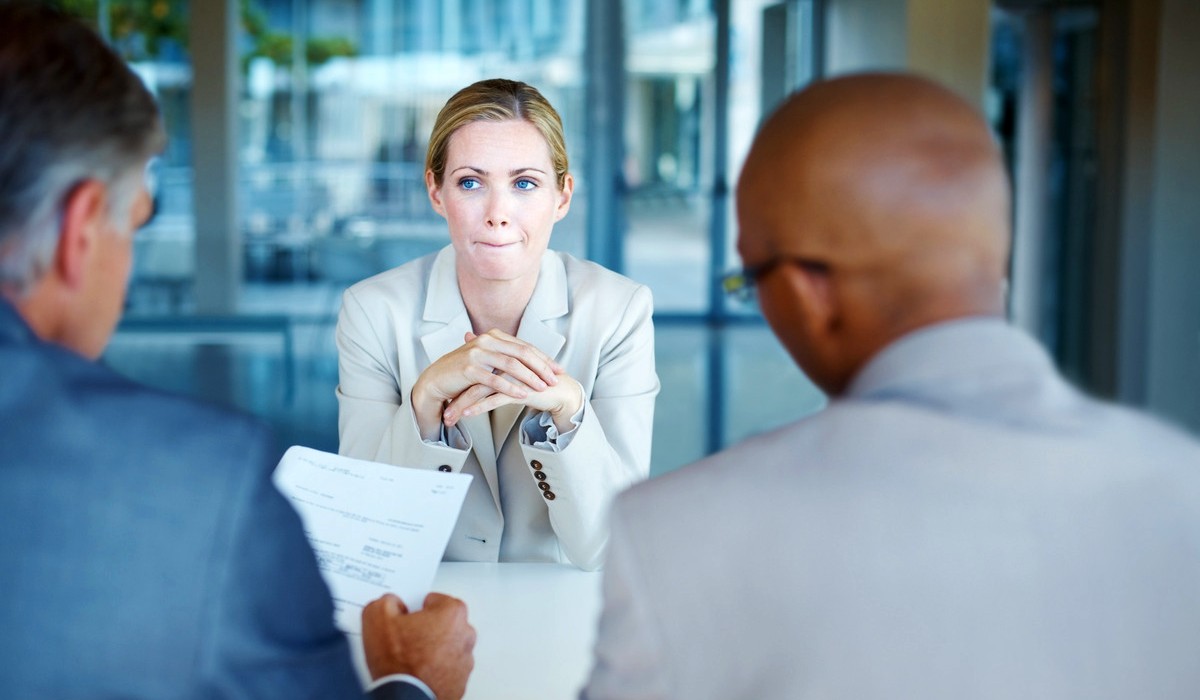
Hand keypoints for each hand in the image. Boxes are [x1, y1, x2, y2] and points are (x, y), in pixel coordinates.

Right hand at [362, 592, 475, 699]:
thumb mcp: (377, 617)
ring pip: (445, 646)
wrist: (406, 699)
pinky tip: (416, 673)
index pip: (433, 600)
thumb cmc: (399, 663)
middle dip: (425, 628)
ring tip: (408, 660)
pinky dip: (435, 669)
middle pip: (442, 623)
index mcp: (452, 613)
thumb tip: (391, 603)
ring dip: (431, 650)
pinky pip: (446, 668)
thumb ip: (386, 601)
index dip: (415, 609)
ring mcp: (465, 659)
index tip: (405, 619)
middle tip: (404, 640)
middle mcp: (465, 634)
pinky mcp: (461, 681)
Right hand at [411, 329, 562, 439]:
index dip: (544, 358)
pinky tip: (523, 395)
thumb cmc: (463, 371)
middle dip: (542, 367)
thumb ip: (506, 356)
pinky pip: (494, 380)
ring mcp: (477, 353)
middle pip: (522, 352)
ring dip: (530, 377)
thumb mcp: (486, 358)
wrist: (436, 379)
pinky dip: (511, 387)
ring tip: (543, 388)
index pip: (525, 346)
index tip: (558, 369)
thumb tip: (532, 361)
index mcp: (493, 336)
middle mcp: (486, 340)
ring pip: (511, 365)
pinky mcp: (469, 369)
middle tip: (555, 379)